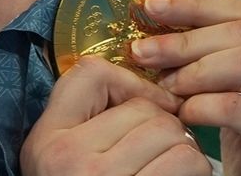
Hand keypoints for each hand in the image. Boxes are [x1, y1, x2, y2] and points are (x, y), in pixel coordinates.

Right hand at [20, 56, 213, 175]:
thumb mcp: (63, 157)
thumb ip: (90, 117)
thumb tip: (156, 91)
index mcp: (47, 140)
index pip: (91, 74)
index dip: (129, 84)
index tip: (142, 106)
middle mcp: (70, 159)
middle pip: (146, 110)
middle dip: (163, 127)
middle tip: (157, 153)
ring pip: (174, 135)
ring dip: (183, 151)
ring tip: (167, 170)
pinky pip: (189, 164)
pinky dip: (193, 172)